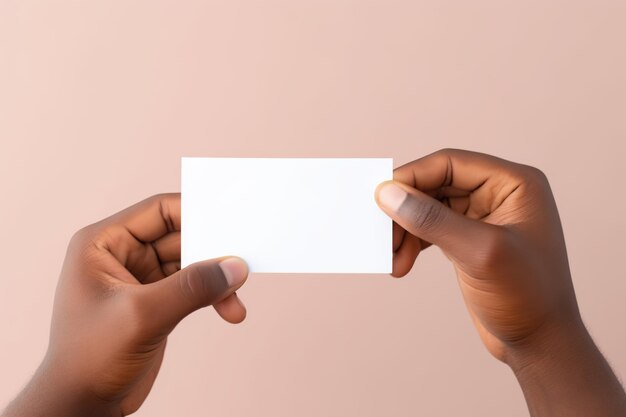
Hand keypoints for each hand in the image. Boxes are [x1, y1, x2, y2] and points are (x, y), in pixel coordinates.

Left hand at [2, 193, 248, 416]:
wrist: (83, 405)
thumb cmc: (89, 358)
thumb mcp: (142, 316)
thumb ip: (191, 288)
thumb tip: (234, 266)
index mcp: (103, 243)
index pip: (159, 211)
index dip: (196, 212)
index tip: (231, 221)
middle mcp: (121, 255)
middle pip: (181, 236)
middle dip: (211, 253)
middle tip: (240, 264)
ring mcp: (140, 278)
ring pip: (191, 263)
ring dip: (215, 280)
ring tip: (235, 300)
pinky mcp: (156, 301)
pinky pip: (192, 286)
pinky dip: (212, 296)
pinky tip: (229, 311)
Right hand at [375, 149, 625, 415]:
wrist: (540, 343)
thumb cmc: (528, 297)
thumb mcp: (479, 253)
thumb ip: (432, 221)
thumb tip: (389, 193)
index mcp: (513, 184)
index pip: (450, 164)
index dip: (412, 177)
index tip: (381, 197)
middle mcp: (498, 194)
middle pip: (435, 185)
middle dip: (406, 209)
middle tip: (383, 233)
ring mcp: (483, 217)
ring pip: (429, 208)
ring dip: (406, 230)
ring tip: (392, 256)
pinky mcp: (469, 240)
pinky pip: (431, 229)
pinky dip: (412, 243)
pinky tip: (401, 263)